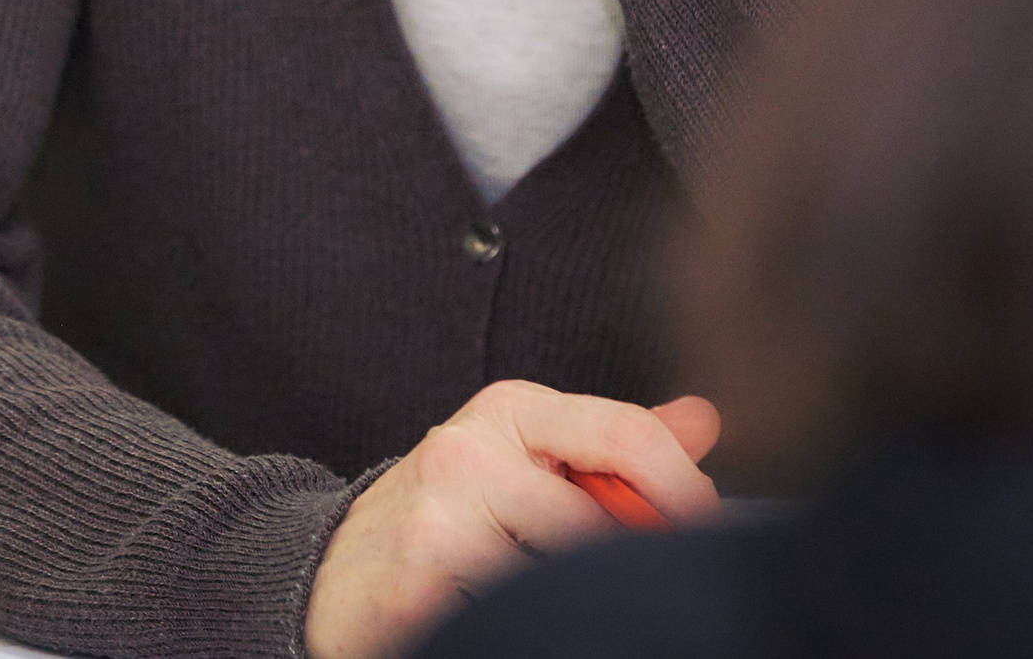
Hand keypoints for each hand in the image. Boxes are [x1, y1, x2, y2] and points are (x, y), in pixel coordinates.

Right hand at [303, 382, 721, 658]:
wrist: (327, 568)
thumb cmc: (443, 515)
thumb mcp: (522, 456)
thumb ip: (612, 444)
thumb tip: (703, 420)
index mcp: (508, 410)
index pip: (626, 433)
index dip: (683, 491)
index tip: (705, 532)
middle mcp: (470, 451)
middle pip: (599, 520)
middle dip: (628, 563)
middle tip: (633, 585)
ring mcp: (440, 519)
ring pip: (561, 576)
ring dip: (571, 597)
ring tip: (553, 598)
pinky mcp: (419, 586)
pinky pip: (513, 614)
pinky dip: (525, 621)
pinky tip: (507, 617)